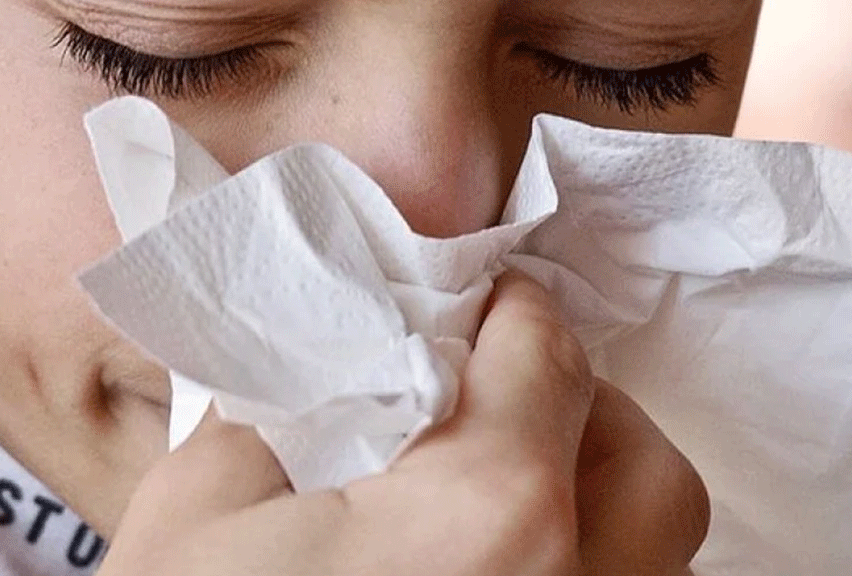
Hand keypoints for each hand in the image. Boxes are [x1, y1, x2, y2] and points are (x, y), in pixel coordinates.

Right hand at [98, 271, 709, 575]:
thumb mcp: (199, 511)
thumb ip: (284, 407)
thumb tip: (336, 365)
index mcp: (486, 515)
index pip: (547, 357)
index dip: (511, 309)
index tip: (482, 302)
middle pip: (641, 462)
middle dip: (578, 406)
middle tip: (495, 395)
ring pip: (652, 551)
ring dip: (594, 494)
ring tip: (497, 486)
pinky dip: (579, 565)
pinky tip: (492, 568)